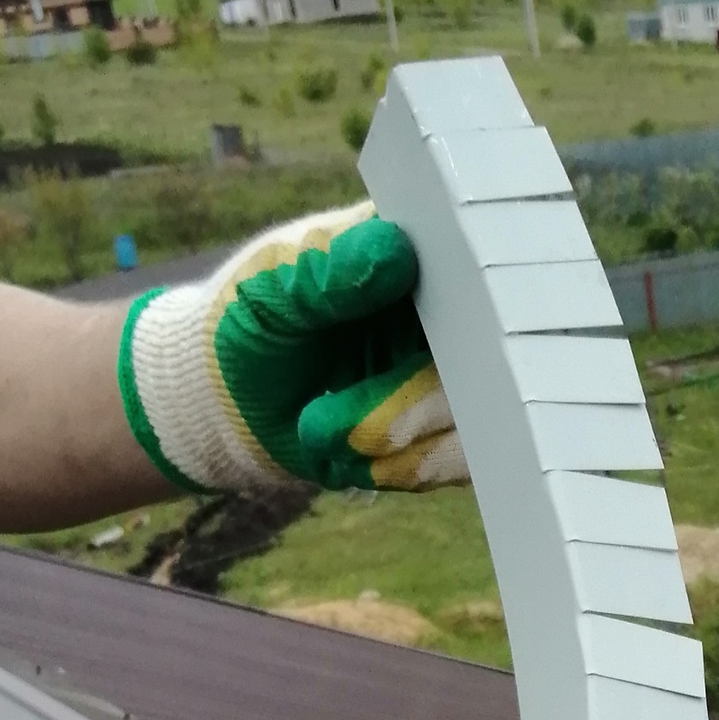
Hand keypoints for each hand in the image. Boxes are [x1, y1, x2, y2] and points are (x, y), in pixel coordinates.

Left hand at [118, 204, 468, 498]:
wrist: (229, 402)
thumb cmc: (247, 323)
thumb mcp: (271, 290)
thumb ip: (330, 273)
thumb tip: (396, 251)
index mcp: (416, 255)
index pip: (477, 261)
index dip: (478, 294)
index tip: (440, 328)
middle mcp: (450, 316)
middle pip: (489, 354)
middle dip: (415, 400)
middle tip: (347, 427)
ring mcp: (452, 378)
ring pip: (473, 417)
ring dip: (394, 439)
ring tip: (319, 432)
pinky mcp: (442, 434)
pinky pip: (454, 461)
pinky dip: (396, 468)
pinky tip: (340, 454)